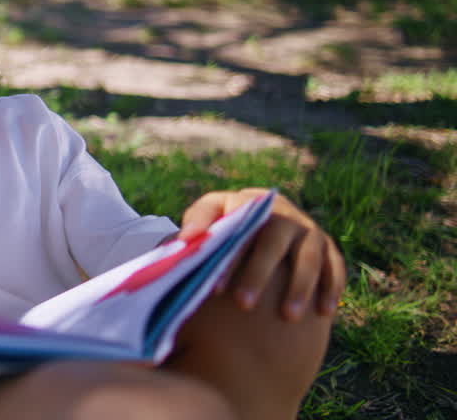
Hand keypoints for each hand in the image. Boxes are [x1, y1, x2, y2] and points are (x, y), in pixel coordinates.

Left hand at [178, 188, 344, 321]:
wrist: (265, 218)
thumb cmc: (227, 226)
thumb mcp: (209, 217)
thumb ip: (197, 224)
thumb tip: (186, 240)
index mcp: (249, 203)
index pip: (237, 226)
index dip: (227, 256)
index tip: (216, 288)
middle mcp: (282, 212)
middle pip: (271, 242)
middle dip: (258, 274)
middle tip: (243, 304)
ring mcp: (307, 228)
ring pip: (307, 257)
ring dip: (299, 287)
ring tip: (288, 316)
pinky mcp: (327, 246)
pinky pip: (334, 266)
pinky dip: (330, 287)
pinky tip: (324, 312)